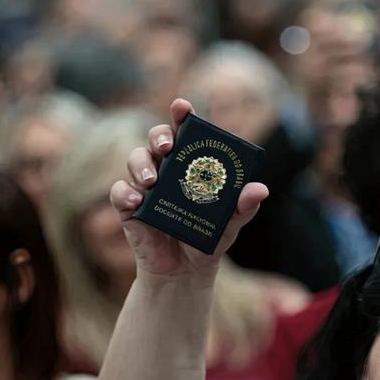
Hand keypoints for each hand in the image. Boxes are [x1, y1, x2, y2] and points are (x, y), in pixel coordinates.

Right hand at [110, 98, 268, 276]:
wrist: (185, 273)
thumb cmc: (208, 239)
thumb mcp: (230, 224)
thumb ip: (243, 206)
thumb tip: (260, 189)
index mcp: (191, 164)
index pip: (185, 132)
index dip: (181, 115)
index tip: (182, 106)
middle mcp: (166, 168)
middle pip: (157, 139)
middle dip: (160, 136)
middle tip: (168, 147)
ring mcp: (145, 186)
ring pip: (135, 159)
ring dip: (141, 165)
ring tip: (153, 181)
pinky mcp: (129, 207)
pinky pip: (119, 192)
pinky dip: (124, 194)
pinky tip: (135, 201)